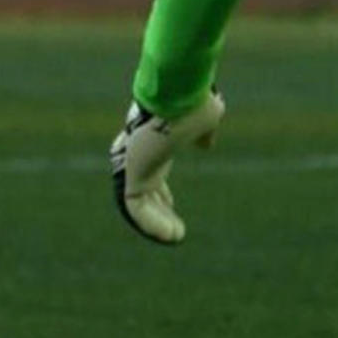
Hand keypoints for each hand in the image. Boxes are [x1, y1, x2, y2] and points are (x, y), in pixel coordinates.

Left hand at [111, 91, 224, 245]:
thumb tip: (206, 145)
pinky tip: (172, 235)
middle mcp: (138, 155)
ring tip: (176, 236)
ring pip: (137, 202)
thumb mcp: (201, 121)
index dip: (158, 190)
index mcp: (150, 142)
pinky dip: (151, 224)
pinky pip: (135, 208)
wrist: (178, 101)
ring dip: (156, 222)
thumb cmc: (190, 105)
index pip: (148, 171)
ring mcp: (132, 165)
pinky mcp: (131, 174)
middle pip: (142, 189)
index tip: (171, 204)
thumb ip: (202, 133)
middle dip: (157, 208)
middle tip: (175, 229)